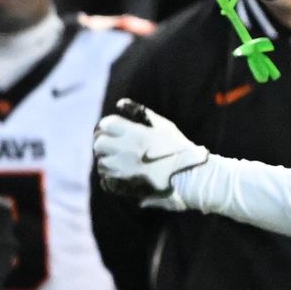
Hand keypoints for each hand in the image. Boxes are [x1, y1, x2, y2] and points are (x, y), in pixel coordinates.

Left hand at [94, 100, 208, 208]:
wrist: (191, 177)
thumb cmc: (179, 148)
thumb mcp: (163, 126)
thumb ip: (141, 112)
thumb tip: (120, 103)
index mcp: (136, 133)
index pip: (106, 125)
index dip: (105, 127)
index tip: (109, 130)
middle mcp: (127, 150)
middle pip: (99, 144)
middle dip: (102, 144)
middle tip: (111, 147)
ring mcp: (124, 170)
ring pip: (101, 163)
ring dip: (106, 162)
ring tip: (118, 163)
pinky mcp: (125, 187)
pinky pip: (105, 181)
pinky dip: (109, 178)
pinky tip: (120, 176)